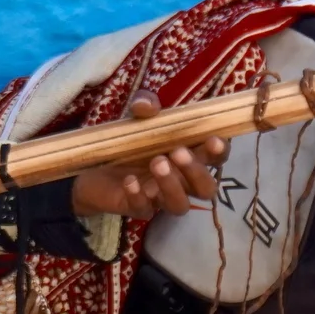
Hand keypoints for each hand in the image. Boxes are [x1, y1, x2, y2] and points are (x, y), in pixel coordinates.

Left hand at [68, 92, 228, 219]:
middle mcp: (182, 181)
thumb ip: (145, 104)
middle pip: (206, 189)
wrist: (94, 164)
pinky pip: (144, 209)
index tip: (213, 140)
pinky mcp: (138, 207)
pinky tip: (130, 180)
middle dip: (197, 172)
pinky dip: (138, 195)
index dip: (220, 152)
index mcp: (190, 156)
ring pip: (180, 205)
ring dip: (172, 185)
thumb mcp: (136, 116)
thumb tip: (147, 106)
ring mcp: (161, 197)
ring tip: (156, 162)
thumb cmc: (128, 140)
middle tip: (177, 152)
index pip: (216, 158)